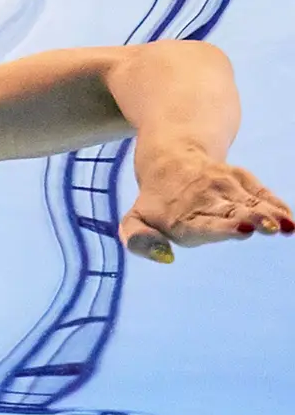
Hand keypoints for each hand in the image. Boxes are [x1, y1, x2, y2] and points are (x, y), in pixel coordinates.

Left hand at [120, 152, 292, 262]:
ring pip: (250, 202)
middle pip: (231, 211)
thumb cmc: (156, 203)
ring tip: (285, 226)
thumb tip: (164, 256)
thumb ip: (140, 240)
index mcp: (181, 216)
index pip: (204, 224)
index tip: (242, 229)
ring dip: (268, 214)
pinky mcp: (241, 179)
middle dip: (249, 219)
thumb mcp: (136, 220)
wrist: (170, 158)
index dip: (224, 227)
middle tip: (265, 227)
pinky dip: (275, 204)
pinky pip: (261, 193)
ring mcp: (225, 187)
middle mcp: (206, 199)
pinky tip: (289, 219)